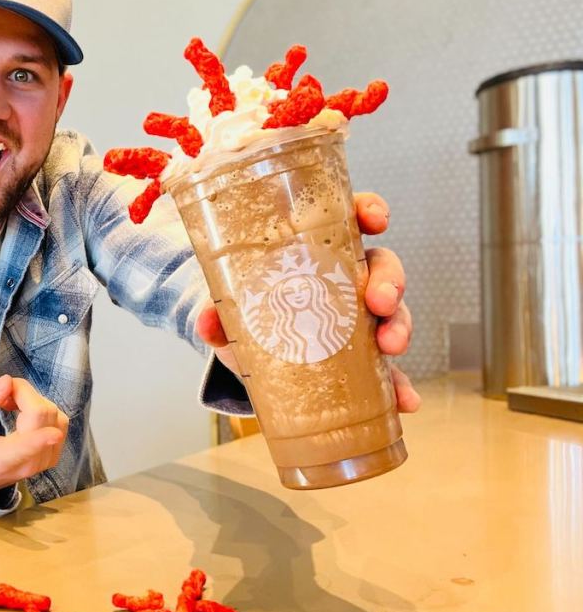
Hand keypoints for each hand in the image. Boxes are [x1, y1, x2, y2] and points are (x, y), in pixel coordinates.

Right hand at [0, 375, 69, 495]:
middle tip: (1, 397)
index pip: (23, 450)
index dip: (39, 439)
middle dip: (23, 393)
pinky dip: (43, 408)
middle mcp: (26, 465)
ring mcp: (43, 461)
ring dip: (33, 400)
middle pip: (41, 416)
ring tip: (9, 405)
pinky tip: (24, 412)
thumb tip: (7, 382)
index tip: (53, 434)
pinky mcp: (53, 454)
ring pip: (54, 415)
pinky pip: (59, 420)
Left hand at [195, 192, 419, 412]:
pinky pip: (388, 370)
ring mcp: (359, 319)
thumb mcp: (230, 308)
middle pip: (382, 266)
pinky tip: (406, 400)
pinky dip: (400, 385)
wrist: (246, 352)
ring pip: (394, 313)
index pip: (351, 218)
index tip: (375, 219)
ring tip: (391, 347)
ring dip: (399, 326)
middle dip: (389, 281)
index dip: (369, 211)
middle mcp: (347, 279)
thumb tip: (205, 323)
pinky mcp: (362, 359)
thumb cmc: (247, 311)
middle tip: (379, 302)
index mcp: (318, 250)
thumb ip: (217, 312)